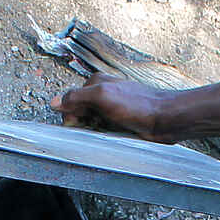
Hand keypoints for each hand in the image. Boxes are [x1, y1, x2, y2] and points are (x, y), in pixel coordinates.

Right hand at [50, 74, 178, 140]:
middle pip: (80, 113)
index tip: (79, 125)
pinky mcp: (120, 121)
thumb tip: (55, 102)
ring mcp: (111, 108)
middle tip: (98, 127)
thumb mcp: (103, 96)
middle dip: (84, 123)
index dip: (71, 116)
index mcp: (96, 83)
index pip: (69, 101)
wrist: (165, 119)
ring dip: (95, 131)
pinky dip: (105, 135)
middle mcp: (103, 93)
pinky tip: (114, 136)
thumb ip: (77, 97)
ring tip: (109, 131)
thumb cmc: (138, 106)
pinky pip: (104, 131)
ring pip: (91, 123)